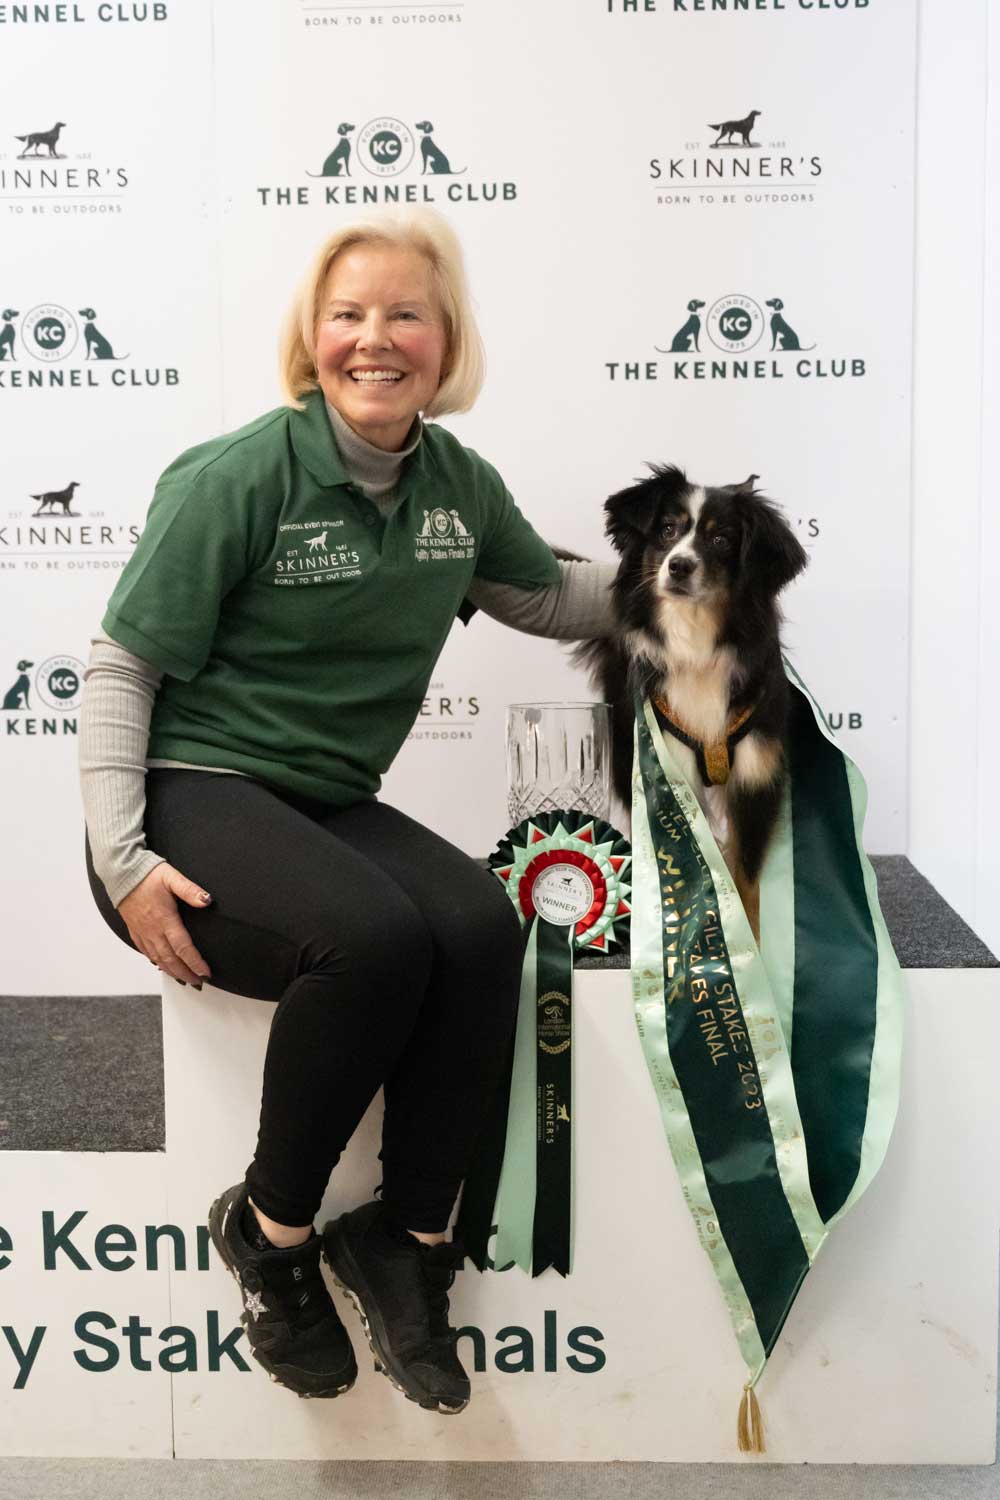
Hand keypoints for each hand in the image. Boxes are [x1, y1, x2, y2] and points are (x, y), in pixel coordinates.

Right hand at [118, 863, 213, 987]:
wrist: (121, 873)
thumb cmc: (147, 874)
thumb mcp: (171, 877)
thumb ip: (190, 890)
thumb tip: (206, 900)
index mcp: (164, 919)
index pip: (183, 947)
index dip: (195, 962)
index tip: (206, 972)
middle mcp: (152, 930)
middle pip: (171, 959)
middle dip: (186, 973)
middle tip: (198, 982)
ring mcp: (142, 932)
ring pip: (158, 959)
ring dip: (172, 972)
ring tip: (184, 979)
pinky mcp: (135, 930)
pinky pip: (146, 952)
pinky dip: (156, 962)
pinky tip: (162, 966)